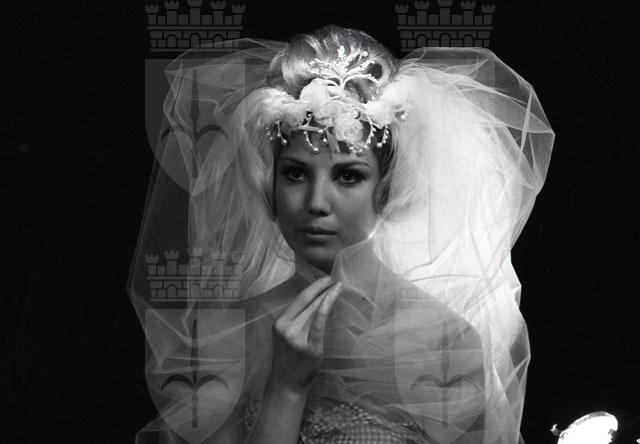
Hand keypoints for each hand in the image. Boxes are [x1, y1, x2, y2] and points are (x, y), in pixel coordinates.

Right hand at [270, 276, 342, 393]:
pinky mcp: (310, 348)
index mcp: (279, 324)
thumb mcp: (285, 336)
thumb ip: (295, 320)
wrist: (287, 383)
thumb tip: (315, 300)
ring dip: (328, 296)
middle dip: (322, 288)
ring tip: (338, 287)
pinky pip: (319, 323)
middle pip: (307, 302)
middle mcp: (286, 329)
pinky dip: (326, 307)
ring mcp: (297, 339)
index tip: (325, 279)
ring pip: (314, 310)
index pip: (298, 300)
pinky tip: (333, 298)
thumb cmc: (289, 358)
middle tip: (335, 280)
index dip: (313, 287)